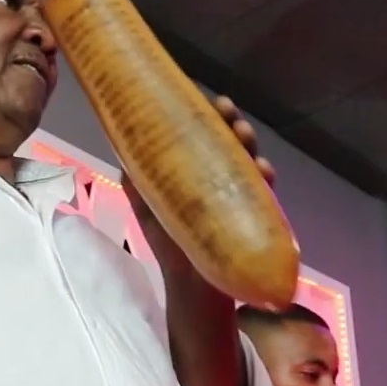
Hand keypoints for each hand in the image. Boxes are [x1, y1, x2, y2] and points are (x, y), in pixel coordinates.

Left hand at [122, 95, 276, 249]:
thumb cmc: (171, 244)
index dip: (209, 116)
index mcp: (199, 171)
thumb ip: (136, 182)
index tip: (207, 99)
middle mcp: (222, 179)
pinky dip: (264, 181)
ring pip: (249, 162)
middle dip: (232, 122)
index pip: (207, 136)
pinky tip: (263, 171)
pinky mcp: (252, 218)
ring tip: (243, 132)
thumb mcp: (148, 208)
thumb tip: (121, 147)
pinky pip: (263, 195)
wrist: (188, 286)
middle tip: (226, 108)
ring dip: (249, 145)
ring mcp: (239, 197)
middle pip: (231, 143)